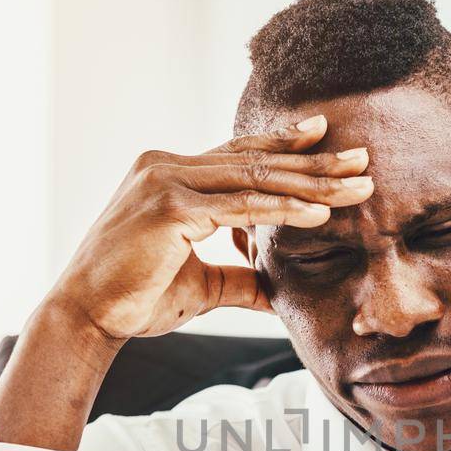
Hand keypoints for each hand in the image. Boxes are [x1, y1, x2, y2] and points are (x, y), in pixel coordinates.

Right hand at [51, 114, 372, 340]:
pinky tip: (321, 212)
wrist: (86, 316)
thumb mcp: (200, 285)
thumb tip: (276, 293)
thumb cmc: (135, 299)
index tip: (324, 135)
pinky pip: (242, 207)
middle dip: (315, 161)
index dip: (284, 145)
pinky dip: (285, 210)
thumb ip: (239, 279)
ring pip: (256, 179)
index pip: (239, 154)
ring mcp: (167, 182)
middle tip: (364, 159)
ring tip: (358, 186)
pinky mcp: (171, 208)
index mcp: (169, 174)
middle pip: (256, 160)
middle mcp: (166, 166)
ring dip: (314, 183)